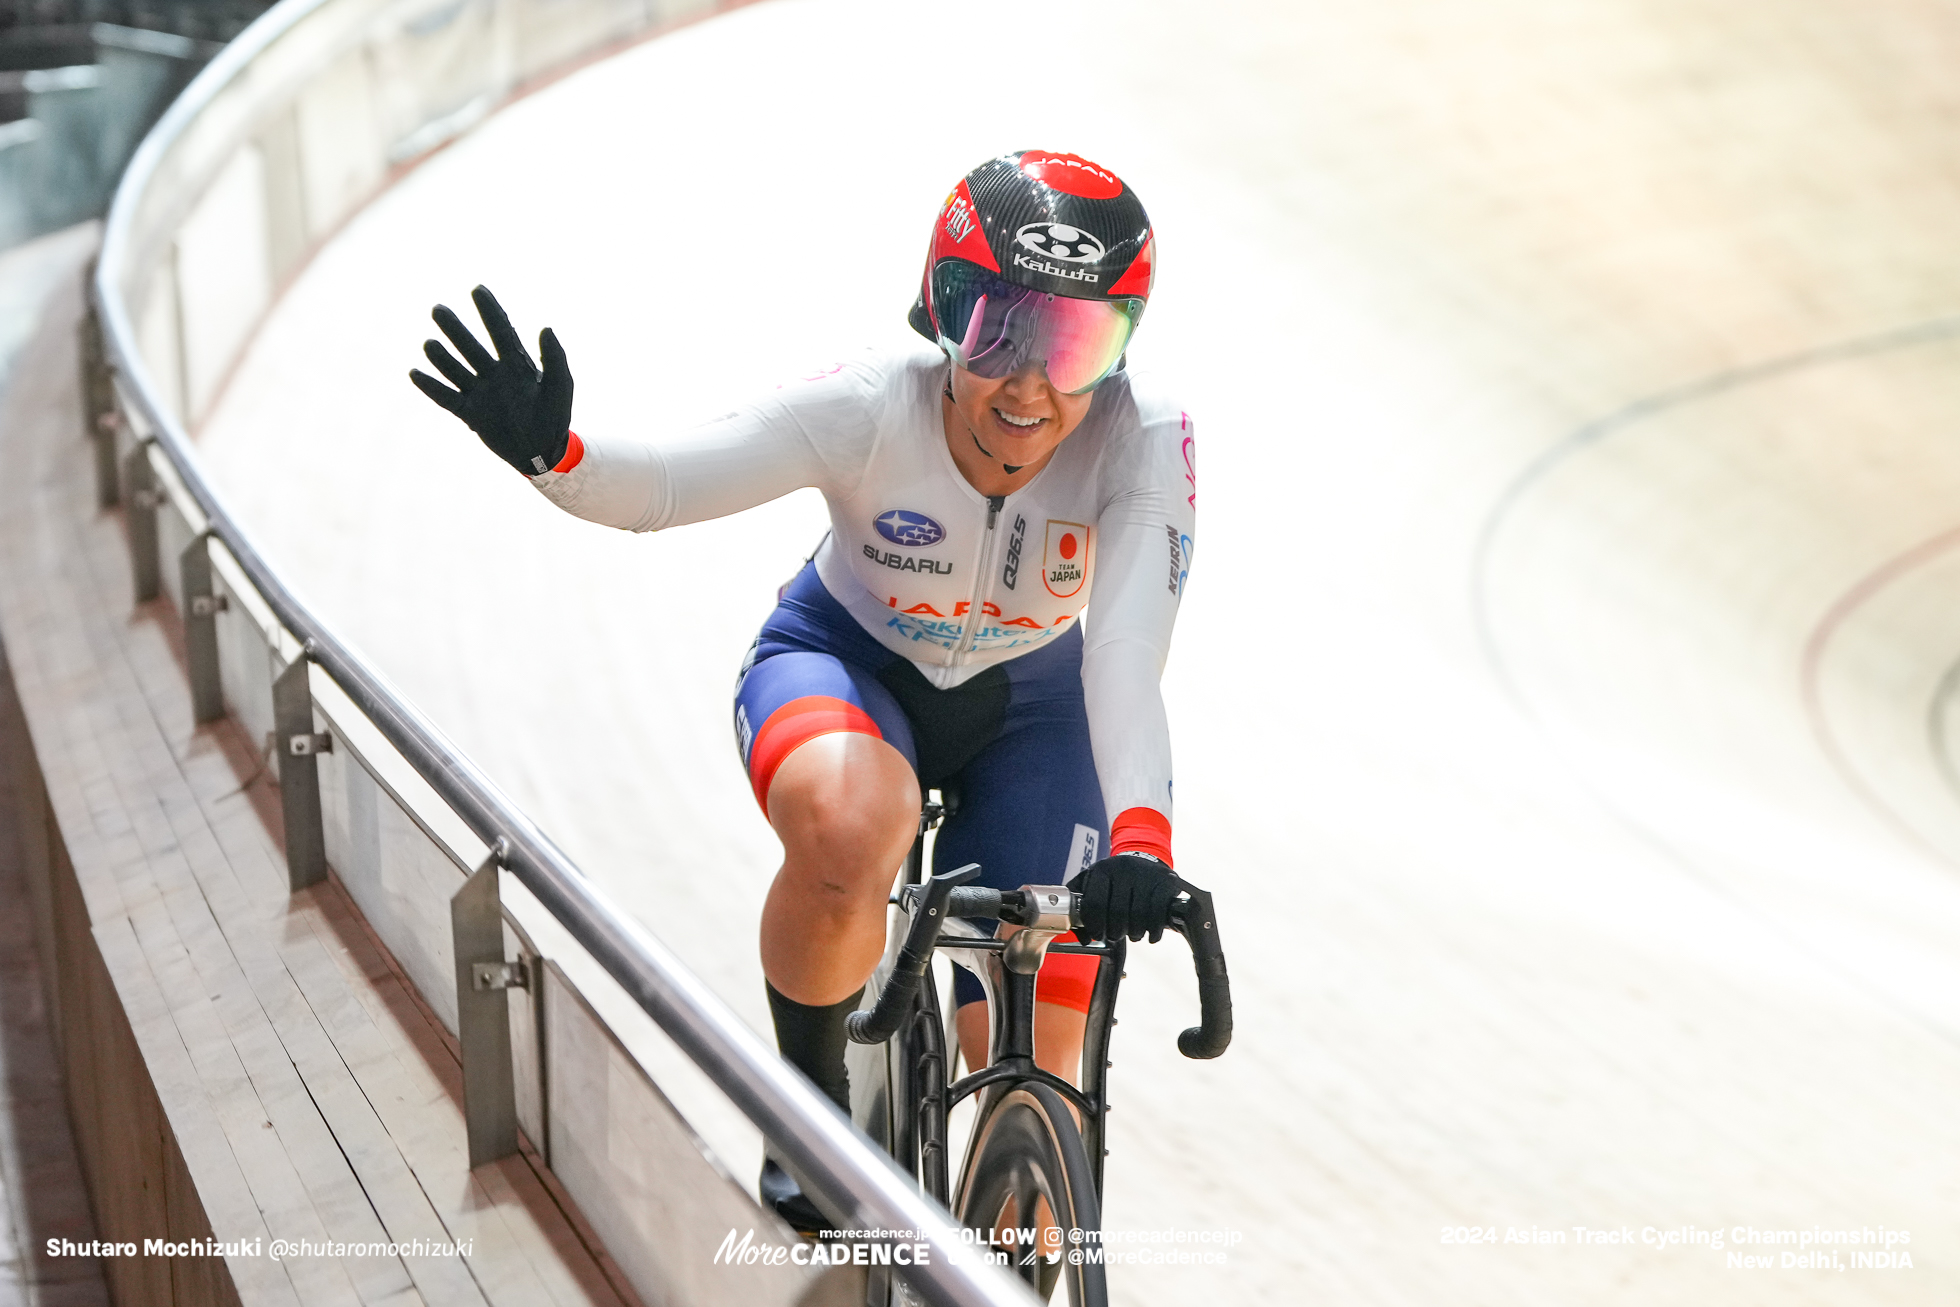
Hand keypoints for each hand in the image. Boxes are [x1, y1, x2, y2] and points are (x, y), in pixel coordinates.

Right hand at [409, 285, 571, 474]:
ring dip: (441, 356)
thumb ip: (555, 359)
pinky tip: (414, 373)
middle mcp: (494, 373)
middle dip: (454, 328)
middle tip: (438, 309)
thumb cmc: (555, 416)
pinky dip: (431, 387)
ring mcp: (480, 392)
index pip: (500, 330)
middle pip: (470, 345)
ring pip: (455, 369)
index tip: (477, 288)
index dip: (490, 309)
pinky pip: (446, 398)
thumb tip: (546, 328)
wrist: (544, 452)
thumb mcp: (561, 387)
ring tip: (429, 344)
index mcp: (516, 363)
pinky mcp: (470, 413)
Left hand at [1074, 854, 1181, 943]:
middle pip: (1117, 912)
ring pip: (1138, 914)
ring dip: (1135, 933)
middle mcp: (1123, 868)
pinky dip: (1154, 929)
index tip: (1098, 934)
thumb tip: (1084, 938)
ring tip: (1133, 935)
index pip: (1094, 903)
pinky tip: (1150, 935)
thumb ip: (1080, 908)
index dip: (1094, 925)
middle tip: (1116, 936)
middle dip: (1115, 931)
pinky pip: (1158, 911)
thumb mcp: (1093, 884)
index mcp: (1101, 869)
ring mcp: (1145, 874)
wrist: (1146, 860)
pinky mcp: (1165, 881)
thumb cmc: (1116, 880)